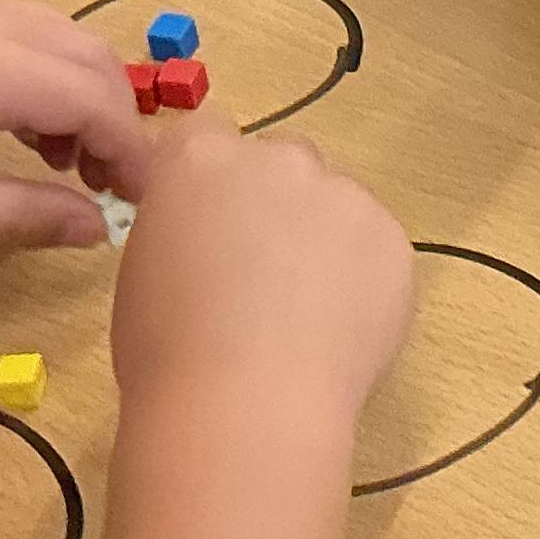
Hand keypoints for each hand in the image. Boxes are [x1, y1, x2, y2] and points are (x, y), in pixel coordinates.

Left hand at [0, 0, 153, 247]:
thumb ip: (23, 214)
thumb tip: (95, 230)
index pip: (93, 99)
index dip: (130, 152)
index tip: (138, 202)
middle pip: (88, 56)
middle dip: (113, 119)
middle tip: (104, 186)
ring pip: (56, 33)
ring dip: (78, 90)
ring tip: (57, 158)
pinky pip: (15, 26)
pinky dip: (38, 69)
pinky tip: (10, 122)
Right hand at [109, 120, 417, 415]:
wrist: (244, 405)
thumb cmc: (167, 350)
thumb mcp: (146, 267)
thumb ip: (186, 224)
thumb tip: (212, 235)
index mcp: (200, 159)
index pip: (208, 133)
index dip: (214, 179)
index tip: (213, 220)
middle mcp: (277, 160)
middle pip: (283, 161)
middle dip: (275, 203)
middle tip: (262, 273)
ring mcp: (343, 195)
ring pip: (336, 203)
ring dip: (323, 238)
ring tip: (303, 312)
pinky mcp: (393, 239)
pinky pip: (375, 246)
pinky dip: (363, 277)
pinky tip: (336, 329)